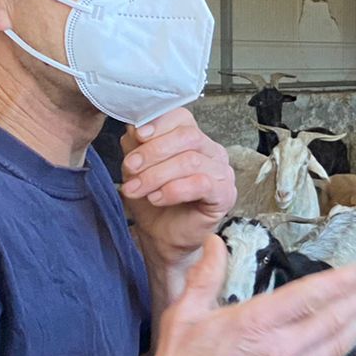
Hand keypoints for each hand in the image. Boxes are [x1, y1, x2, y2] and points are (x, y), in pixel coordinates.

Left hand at [121, 109, 234, 261]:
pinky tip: (157, 198)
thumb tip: (133, 125)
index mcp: (193, 139)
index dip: (159, 124)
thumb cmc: (153, 201)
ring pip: (191, 161)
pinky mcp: (225, 195)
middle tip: (130, 168)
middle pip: (187, 136)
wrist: (161, 237)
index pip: (182, 117)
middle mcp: (212, 151)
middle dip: (153, 152)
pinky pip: (201, 185)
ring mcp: (222, 173)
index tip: (137, 136)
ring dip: (157, 175)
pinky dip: (174, 190)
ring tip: (136, 189)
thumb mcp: (136, 168)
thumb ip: (136, 145)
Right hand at [125, 241, 355, 355]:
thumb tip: (215, 243)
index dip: (341, 280)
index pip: (312, 294)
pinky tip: (347, 343)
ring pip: (338, 346)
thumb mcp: (184, 314)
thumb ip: (205, 275)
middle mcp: (281, 350)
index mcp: (256, 323)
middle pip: (335, 319)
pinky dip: (342, 353)